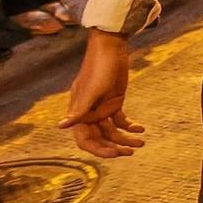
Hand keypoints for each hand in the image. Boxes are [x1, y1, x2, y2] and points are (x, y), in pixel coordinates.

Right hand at [59, 31, 145, 157]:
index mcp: (79, 113)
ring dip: (125, 139)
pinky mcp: (114, 102)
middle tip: (131, 152)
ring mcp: (102, 108)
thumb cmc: (99, 68)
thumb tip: (61, 126)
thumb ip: (80, 110)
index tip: (114, 153)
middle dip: (114, 146)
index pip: (85, 139)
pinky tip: (141, 129)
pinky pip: (120, 120)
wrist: (112, 49)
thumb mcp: (92, 90)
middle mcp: (89, 113)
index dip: (98, 149)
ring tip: (141, 143)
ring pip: (112, 131)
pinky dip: (130, 126)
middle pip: (100, 138)